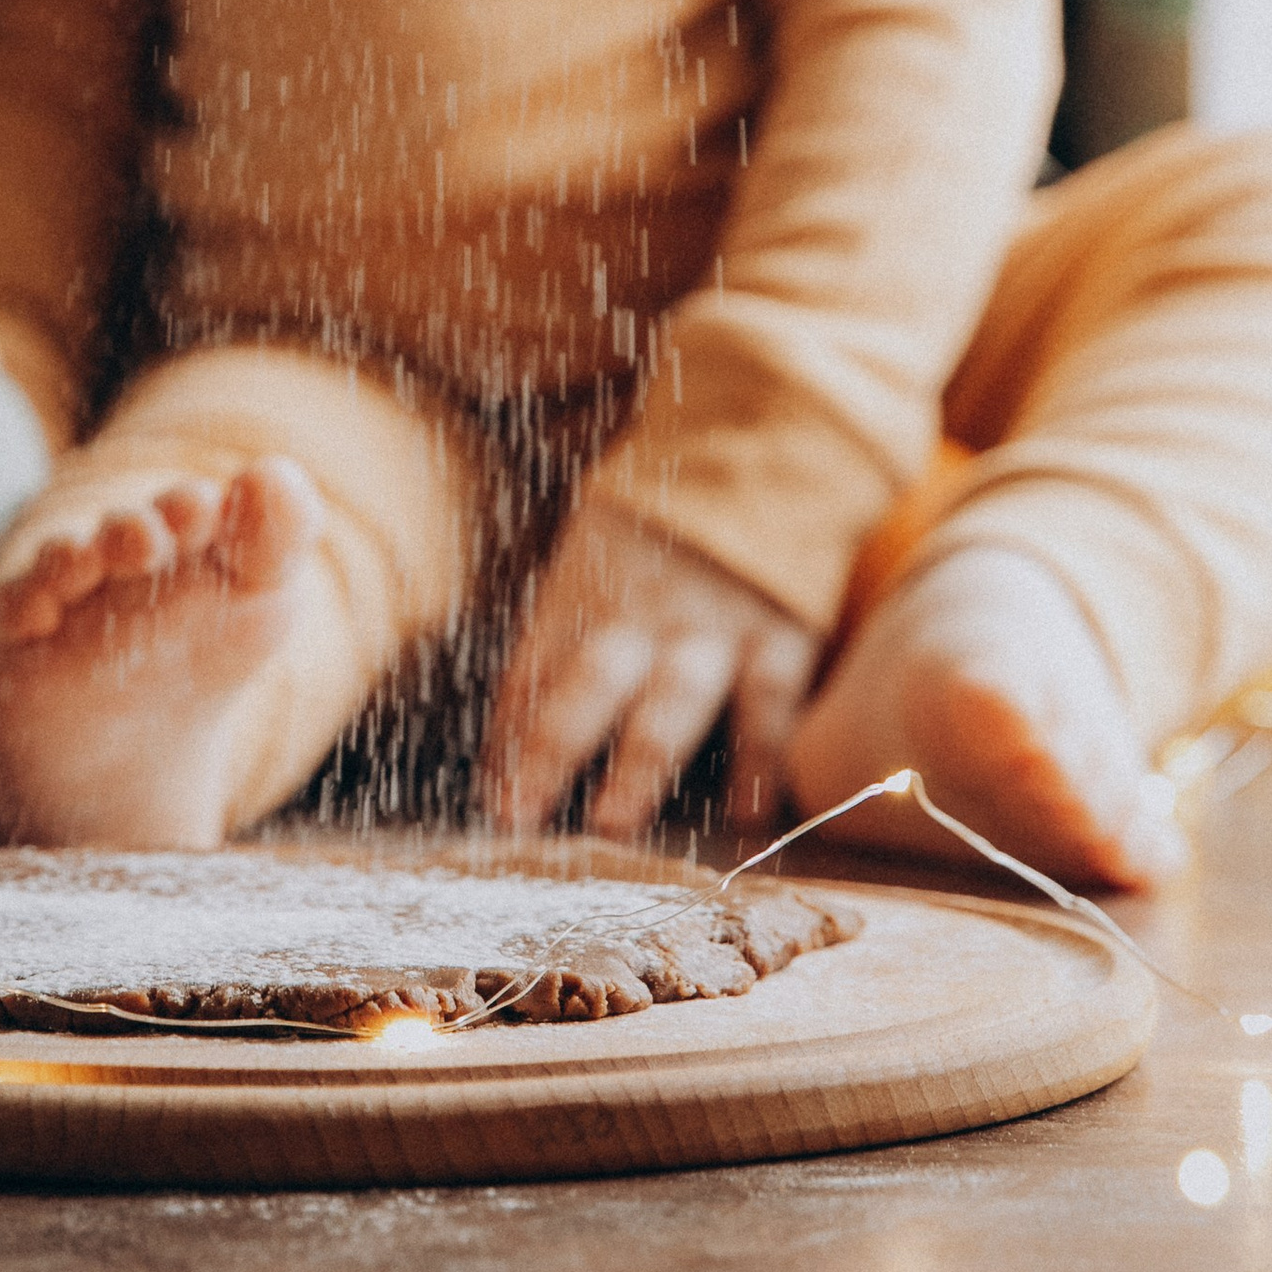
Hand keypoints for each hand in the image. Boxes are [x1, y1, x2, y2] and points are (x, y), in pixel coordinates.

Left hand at [484, 501, 820, 836]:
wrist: (763, 448)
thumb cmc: (661, 522)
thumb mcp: (594, 556)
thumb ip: (563, 637)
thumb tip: (512, 739)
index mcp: (586, 588)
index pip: (534, 670)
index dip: (509, 735)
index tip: (490, 800)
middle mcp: (643, 611)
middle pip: (587, 683)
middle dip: (550, 749)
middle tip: (520, 815)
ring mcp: (712, 625)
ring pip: (669, 699)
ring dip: (638, 763)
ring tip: (611, 823)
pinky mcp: (781, 635)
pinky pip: (768, 702)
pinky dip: (760, 759)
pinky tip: (748, 814)